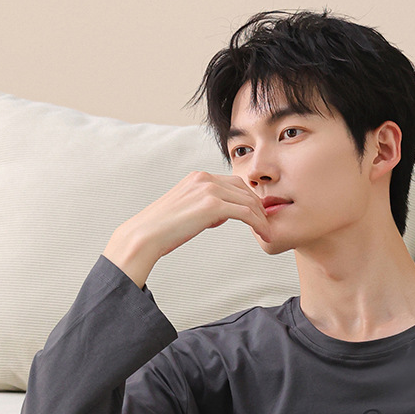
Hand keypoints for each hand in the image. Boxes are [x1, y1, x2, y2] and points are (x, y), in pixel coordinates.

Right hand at [104, 169, 276, 290]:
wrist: (146, 235)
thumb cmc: (162, 230)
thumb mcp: (185, 211)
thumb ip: (203, 208)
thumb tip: (218, 215)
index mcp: (198, 177)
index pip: (232, 182)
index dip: (248, 198)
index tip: (256, 214)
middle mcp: (204, 178)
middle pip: (243, 188)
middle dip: (258, 205)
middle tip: (267, 223)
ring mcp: (208, 190)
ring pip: (247, 200)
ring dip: (261, 217)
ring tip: (268, 232)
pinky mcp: (212, 206)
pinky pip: (245, 213)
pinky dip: (258, 224)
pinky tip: (264, 234)